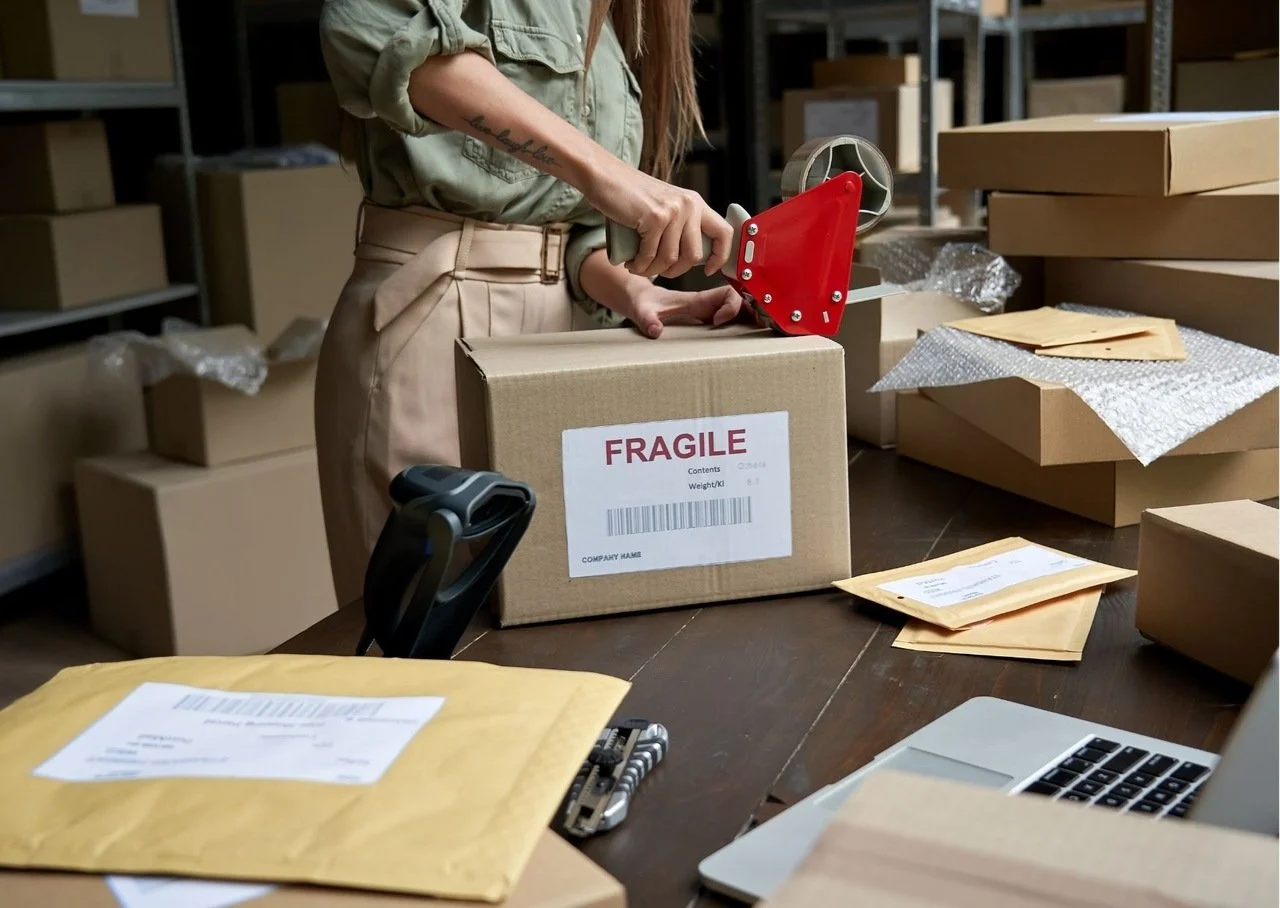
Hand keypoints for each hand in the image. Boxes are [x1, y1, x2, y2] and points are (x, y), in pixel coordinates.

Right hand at [582, 153, 733, 280]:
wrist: (605, 176)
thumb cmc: (630, 195)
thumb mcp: (665, 206)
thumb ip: (681, 225)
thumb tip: (691, 259)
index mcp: (695, 202)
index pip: (723, 232)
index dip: (720, 256)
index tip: (708, 270)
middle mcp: (689, 205)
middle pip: (694, 255)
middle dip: (675, 271)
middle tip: (657, 270)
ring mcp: (673, 211)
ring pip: (670, 259)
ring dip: (652, 270)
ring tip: (638, 266)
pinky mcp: (655, 218)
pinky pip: (651, 255)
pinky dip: (639, 265)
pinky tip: (631, 263)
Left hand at [616, 283, 744, 339]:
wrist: (639, 298)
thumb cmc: (643, 302)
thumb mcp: (642, 311)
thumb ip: (647, 320)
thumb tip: (656, 331)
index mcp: (696, 299)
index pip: (727, 293)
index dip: (730, 307)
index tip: (717, 322)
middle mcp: (706, 302)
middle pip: (739, 300)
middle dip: (747, 312)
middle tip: (744, 330)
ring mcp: (708, 309)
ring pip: (737, 308)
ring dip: (747, 317)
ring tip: (750, 332)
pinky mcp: (706, 316)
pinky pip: (730, 316)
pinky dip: (739, 322)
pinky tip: (740, 335)